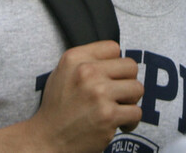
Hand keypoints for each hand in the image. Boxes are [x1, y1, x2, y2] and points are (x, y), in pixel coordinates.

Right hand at [27, 40, 142, 152]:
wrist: (48, 138)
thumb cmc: (58, 107)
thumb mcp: (62, 72)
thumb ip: (87, 61)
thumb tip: (115, 58)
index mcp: (75, 58)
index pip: (113, 47)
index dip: (114, 64)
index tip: (110, 77)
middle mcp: (86, 72)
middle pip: (131, 66)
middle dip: (127, 82)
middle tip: (118, 95)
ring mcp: (98, 93)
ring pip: (137, 88)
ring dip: (131, 101)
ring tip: (118, 109)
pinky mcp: (108, 115)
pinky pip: (136, 112)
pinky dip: (131, 121)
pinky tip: (119, 123)